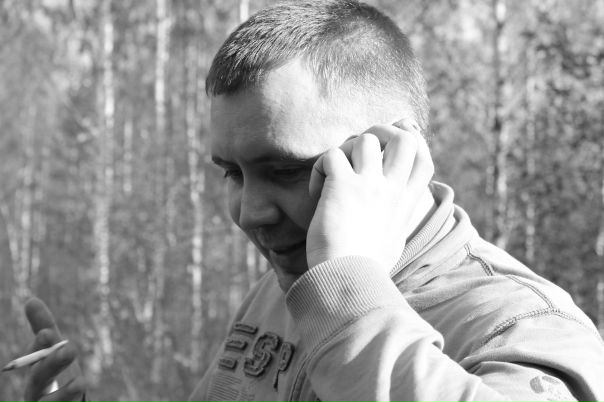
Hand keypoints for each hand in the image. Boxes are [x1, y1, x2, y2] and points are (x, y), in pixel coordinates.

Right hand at [23, 298, 85, 401]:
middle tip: (69, 349)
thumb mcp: (53, 350)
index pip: (35, 357)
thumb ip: (44, 327)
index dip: (42, 346)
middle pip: (40, 379)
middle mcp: (36, 390)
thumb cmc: (53, 371)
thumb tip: (31, 300)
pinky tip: (81, 392)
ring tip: (80, 384)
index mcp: (35, 371)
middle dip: (53, 364)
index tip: (48, 333)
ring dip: (64, 394)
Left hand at [306, 119, 433, 270]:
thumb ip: (395, 219)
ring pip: (365, 139)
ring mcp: (369, 185)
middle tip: (360, 150)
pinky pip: (331, 155)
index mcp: (405, 203)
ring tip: (334, 175)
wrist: (347, 281)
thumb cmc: (365, 269)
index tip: (393, 142)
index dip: (412, 140)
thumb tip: (394, 213)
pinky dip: (319, 168)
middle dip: (382, 132)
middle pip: (403, 137)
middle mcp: (392, 189)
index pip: (423, 158)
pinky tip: (316, 192)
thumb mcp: (392, 241)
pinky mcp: (342, 186)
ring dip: (346, 150)